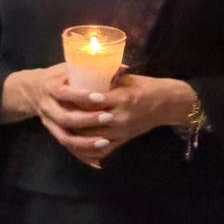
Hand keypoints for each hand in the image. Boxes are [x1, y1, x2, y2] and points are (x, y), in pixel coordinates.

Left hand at [30, 71, 190, 167]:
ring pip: (94, 138)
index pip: (97, 101)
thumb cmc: (146, 87)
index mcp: (123, 99)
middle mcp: (121, 117)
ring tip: (61, 128)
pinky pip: (103, 150)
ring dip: (77, 136)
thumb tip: (87, 71)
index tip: (66, 95)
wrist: (166, 104)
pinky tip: (76, 147)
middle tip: (57, 112)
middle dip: (73, 119)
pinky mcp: (123, 140)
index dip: (80, 100)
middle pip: (91, 122)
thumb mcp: (127, 79)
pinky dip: (88, 151)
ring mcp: (122, 131)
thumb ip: (108, 78)